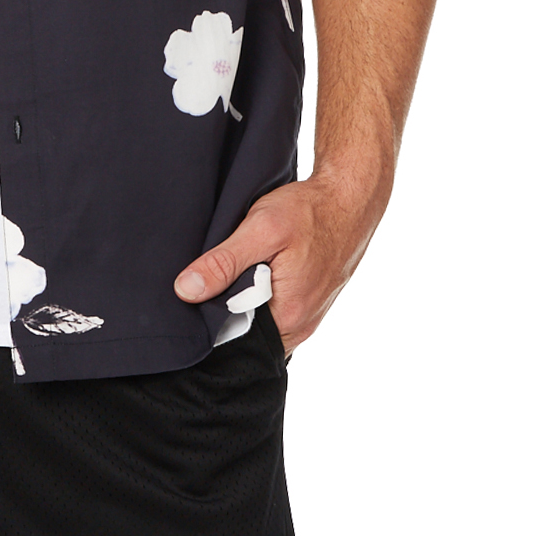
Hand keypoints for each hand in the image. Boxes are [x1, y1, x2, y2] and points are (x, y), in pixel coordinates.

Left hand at [172, 169, 389, 354]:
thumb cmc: (310, 212)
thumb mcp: (261, 230)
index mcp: (288, 317)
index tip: (193, 293)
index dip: (209, 316)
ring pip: (259, 318)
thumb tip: (186, 291)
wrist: (349, 199)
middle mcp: (300, 326)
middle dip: (225, 307)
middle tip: (211, 274)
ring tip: (234, 268)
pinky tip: (253, 268)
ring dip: (243, 297)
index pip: (233, 336)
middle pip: (246, 329)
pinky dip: (259, 292)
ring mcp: (307, 316)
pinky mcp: (309, 303)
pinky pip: (274, 309)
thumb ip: (224, 263)